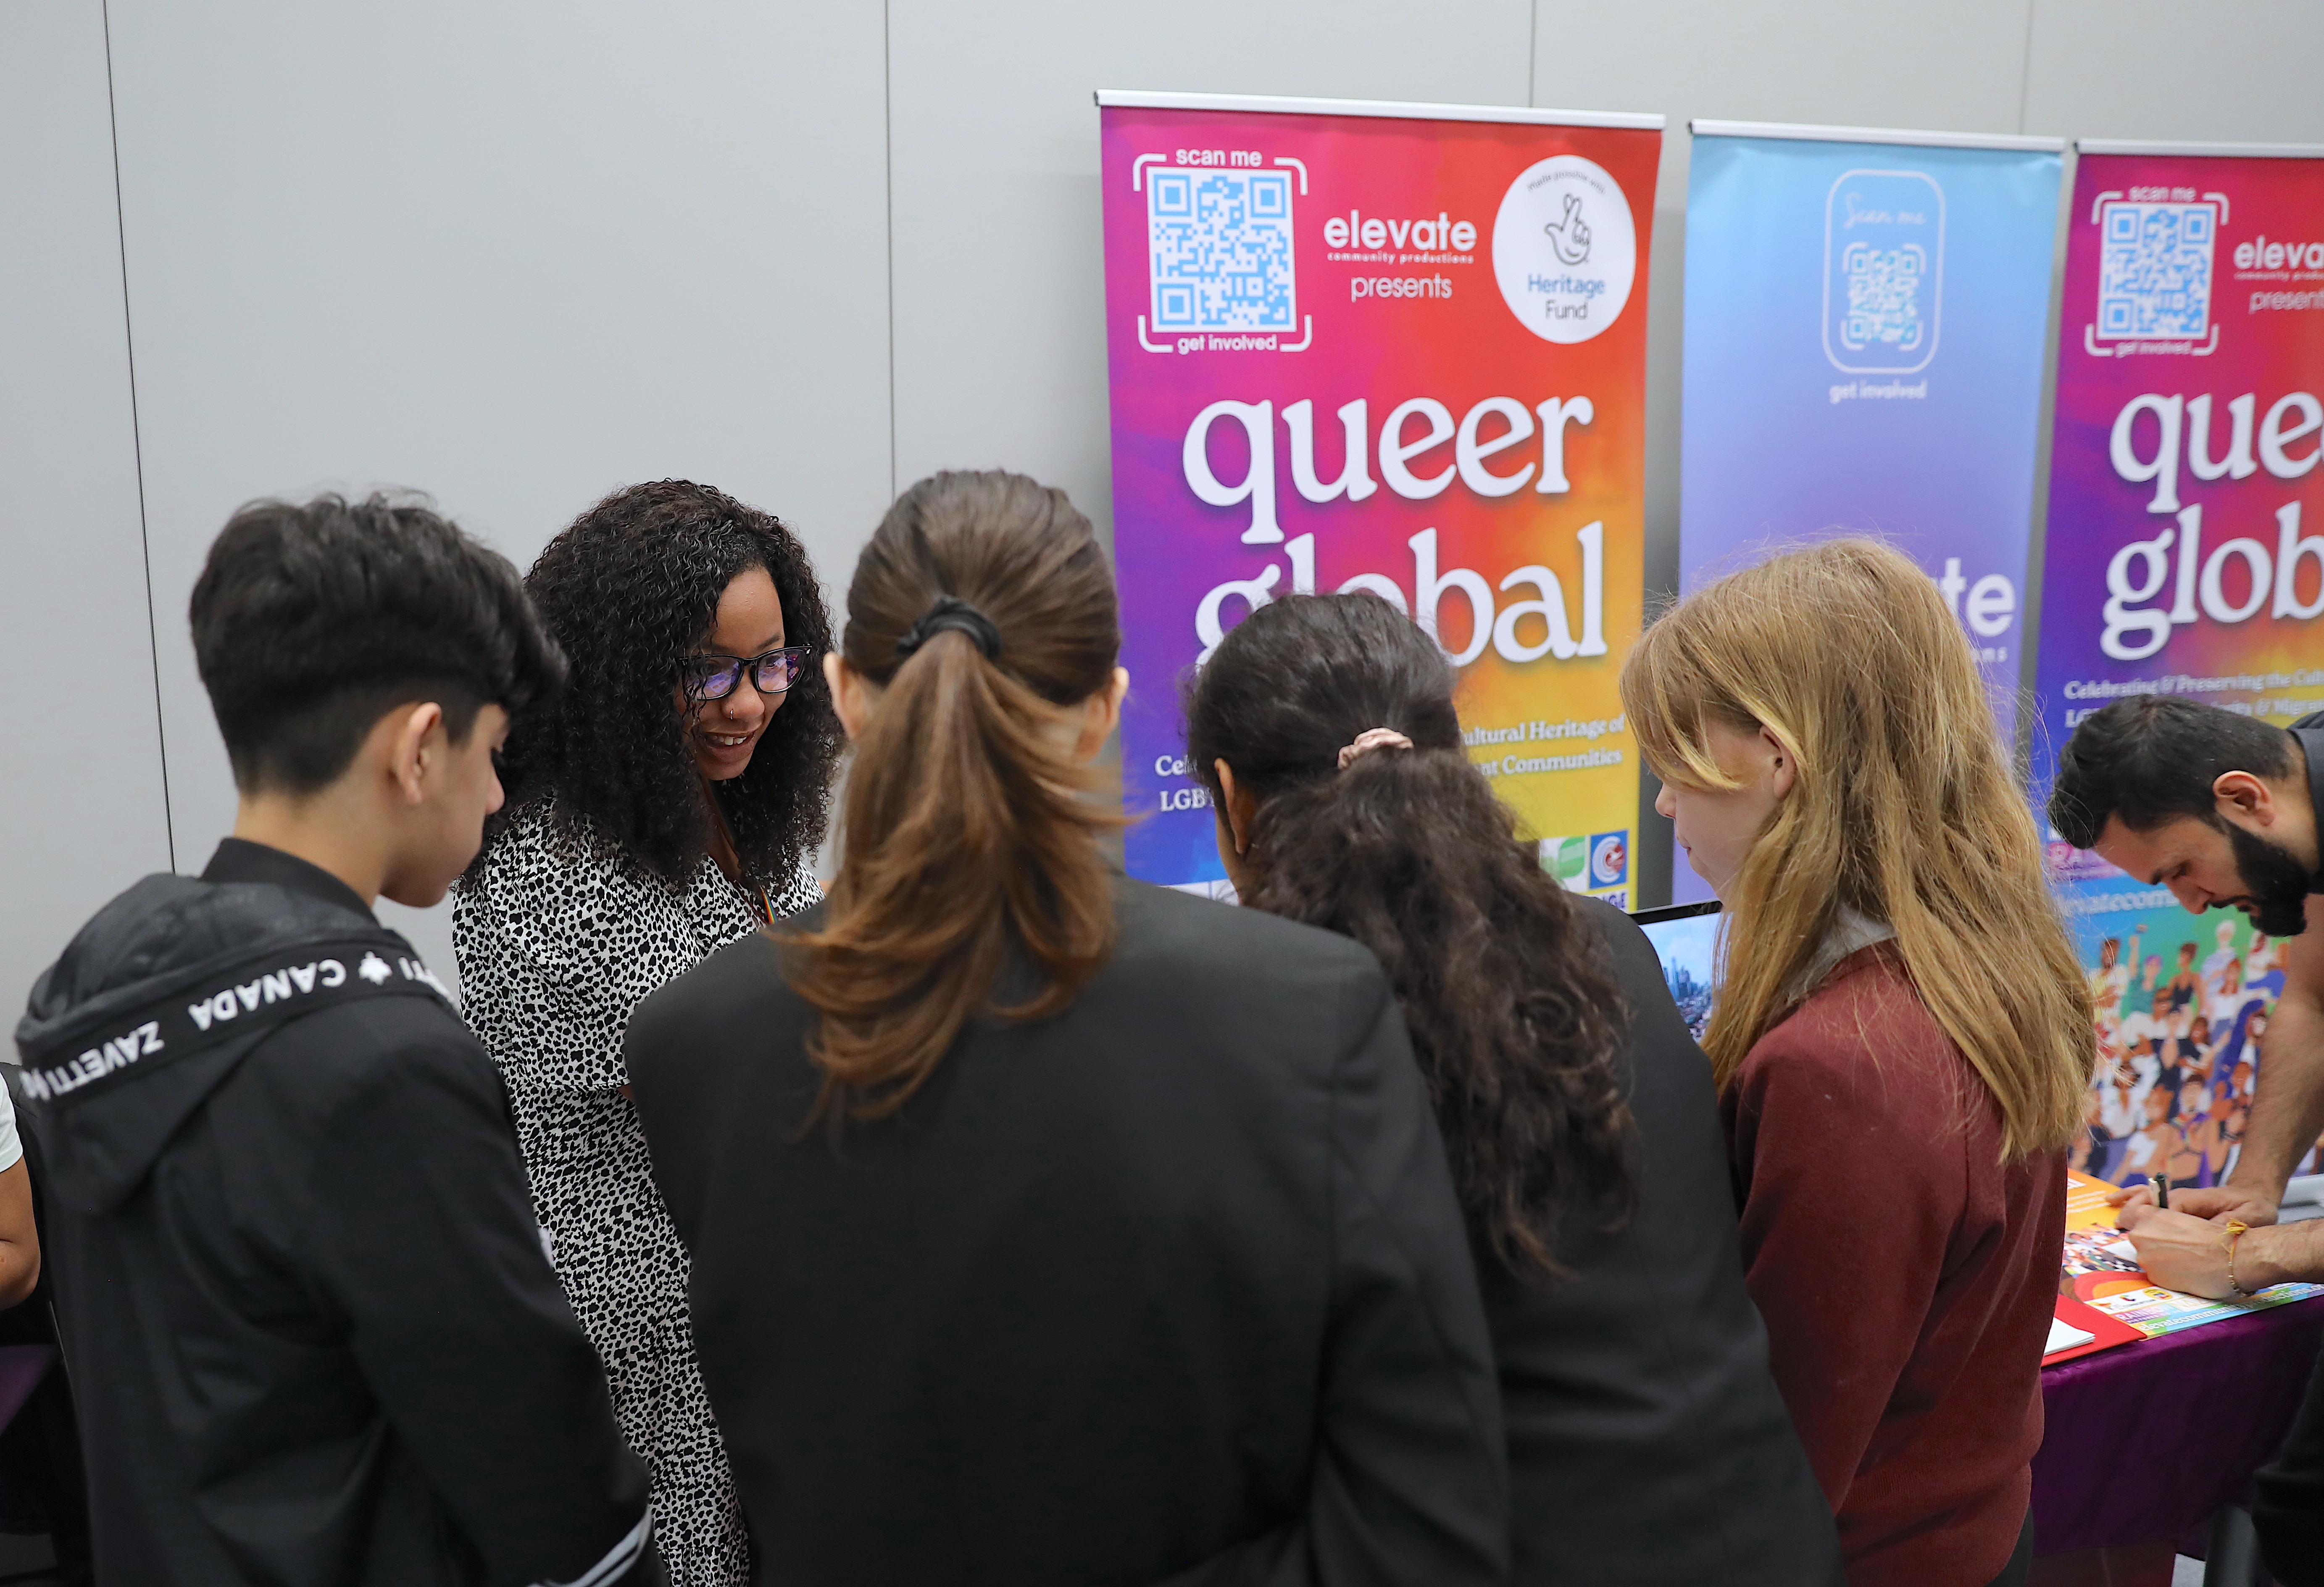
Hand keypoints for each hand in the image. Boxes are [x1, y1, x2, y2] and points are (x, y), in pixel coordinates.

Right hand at [2106, 1179, 2277, 1226]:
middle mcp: (2181, 1197)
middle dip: (2134, 1212)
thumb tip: (2206, 1231)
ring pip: (2144, 1199)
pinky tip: (2112, 1200)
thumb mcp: (2252, 1215)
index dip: (2156, 1218)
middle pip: (2150, 1203)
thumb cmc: (2254, 1208)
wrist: (2255, 1197)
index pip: (2169, 1207)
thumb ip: (2230, 1223)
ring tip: (2113, 1215)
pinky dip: (2128, 1197)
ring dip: (2127, 1205)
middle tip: (2120, 1226)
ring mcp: (2176, 1200)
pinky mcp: (2175, 1204)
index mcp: (2197, 1199)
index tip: (2143, 1230)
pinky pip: (2147, 1198)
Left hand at [2114, 1201, 2240, 1299]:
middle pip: (2139, 1239)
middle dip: (2153, 1243)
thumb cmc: (2214, 1235)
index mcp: (2147, 1215)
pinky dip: (2168, 1273)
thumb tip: (2153, 1230)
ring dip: (2160, 1258)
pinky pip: (2156, 1273)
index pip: (2130, 1216)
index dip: (2142, 1223)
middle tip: (2178, 1247)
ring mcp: (2144, 1258)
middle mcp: (2139, 1235)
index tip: (2151, 1229)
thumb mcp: (2182, 1217)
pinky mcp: (2153, 1277)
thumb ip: (2161, 1221)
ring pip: (2147, 1257)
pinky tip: (2186, 1271)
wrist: (2231, 1257)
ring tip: (2186, 1260)